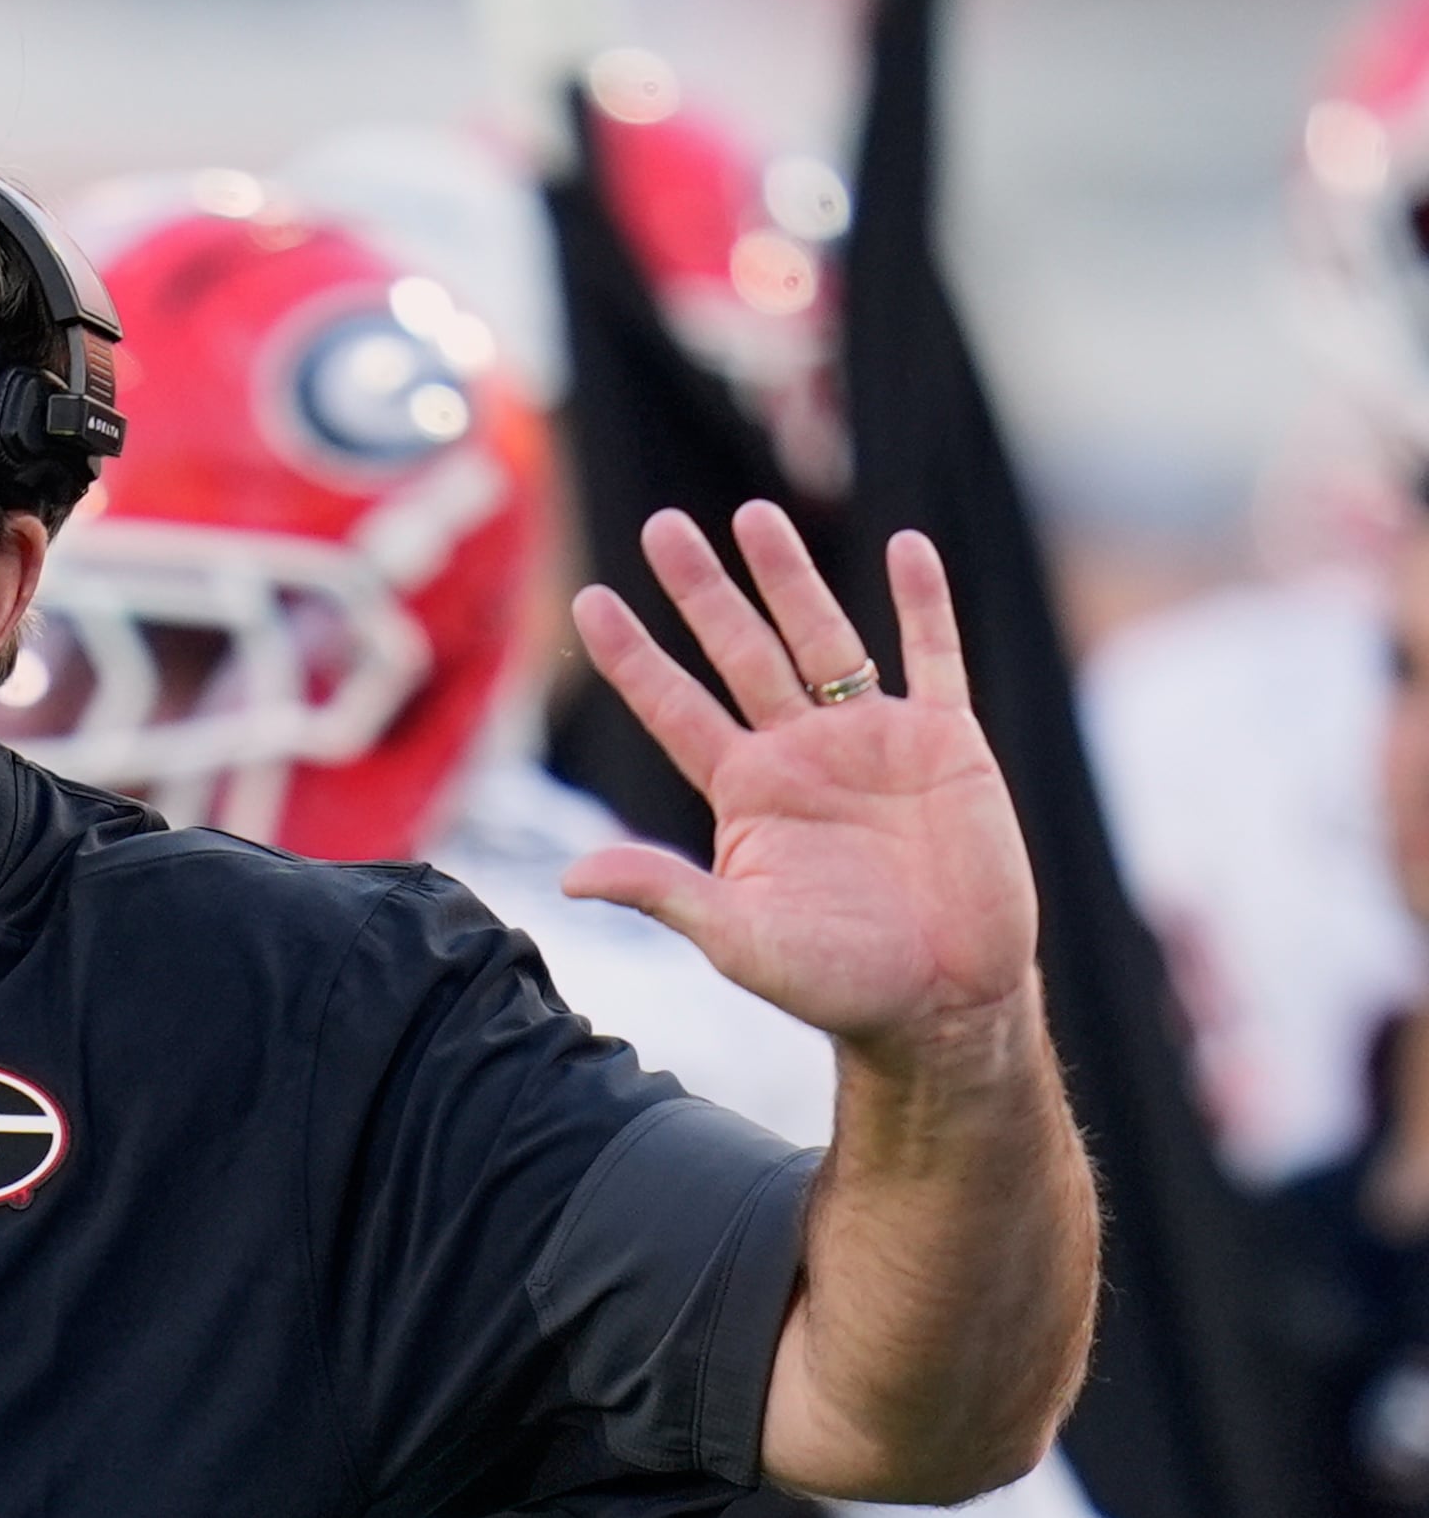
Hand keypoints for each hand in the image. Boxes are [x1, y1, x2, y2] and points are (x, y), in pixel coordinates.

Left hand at [565, 502, 1035, 1053]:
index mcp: (744, 793)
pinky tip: (906, 545)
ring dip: (790, 576)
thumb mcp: (738, 939)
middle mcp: (800, 754)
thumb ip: (664, 891)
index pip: (673, 707)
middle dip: (701, 590)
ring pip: (824, 637)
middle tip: (660, 525)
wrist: (945, 1004)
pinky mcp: (947, 743)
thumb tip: (571, 875)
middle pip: (739, 652)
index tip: (589, 599)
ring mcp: (872, 742)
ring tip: (754, 513)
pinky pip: (933, 657)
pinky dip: (921, 603)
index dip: (633, 656)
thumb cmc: (836, 982)